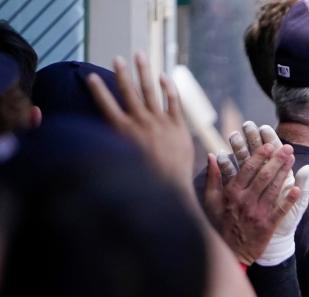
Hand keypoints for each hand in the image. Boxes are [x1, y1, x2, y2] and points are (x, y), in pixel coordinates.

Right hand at [86, 53, 194, 196]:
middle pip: (129, 92)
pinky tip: (164, 76)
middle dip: (122, 74)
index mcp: (123, 132)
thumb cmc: (144, 180)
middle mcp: (140, 124)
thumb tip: (98, 140)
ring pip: (150, 91)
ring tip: (139, 55)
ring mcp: (161, 123)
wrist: (171, 190)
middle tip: (116, 58)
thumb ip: (113, 146)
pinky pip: (173, 102)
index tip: (90, 76)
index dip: (98, 90)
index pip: (106, 105)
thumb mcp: (122, 163)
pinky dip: (168, 88)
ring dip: (144, 71)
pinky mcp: (178, 127)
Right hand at [222, 122, 308, 265]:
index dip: (260, 156)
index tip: (270, 145)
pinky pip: (280, 210)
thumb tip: (211, 155)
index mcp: (232, 193)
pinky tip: (297, 189)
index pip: (248, 170)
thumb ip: (213, 178)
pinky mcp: (268, 226)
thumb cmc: (220, 224)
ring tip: (292, 159)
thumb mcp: (211, 201)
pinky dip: (289, 200)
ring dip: (284, 173)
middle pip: (264, 176)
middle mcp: (245, 201)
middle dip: (277, 160)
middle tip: (287, 148)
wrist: (229, 253)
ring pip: (273, 189)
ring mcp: (257, 213)